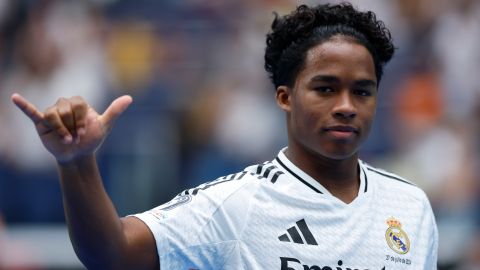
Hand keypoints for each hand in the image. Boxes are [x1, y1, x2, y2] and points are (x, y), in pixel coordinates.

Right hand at [11, 94, 131, 163]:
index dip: (81, 120)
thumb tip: (130, 98)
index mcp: (79, 103)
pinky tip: (15, 97)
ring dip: (61, 130)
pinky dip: (23, 105)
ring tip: (67, 140)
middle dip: (72, 126)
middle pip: (65, 110)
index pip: (78, 105)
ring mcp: (52, 113)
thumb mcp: (104, 125)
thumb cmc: (92, 139)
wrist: (79, 155)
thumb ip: (114, 111)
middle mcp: (64, 104)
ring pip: (53, 115)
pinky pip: (31, 112)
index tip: (84, 133)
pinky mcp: (42, 122)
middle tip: (75, 138)